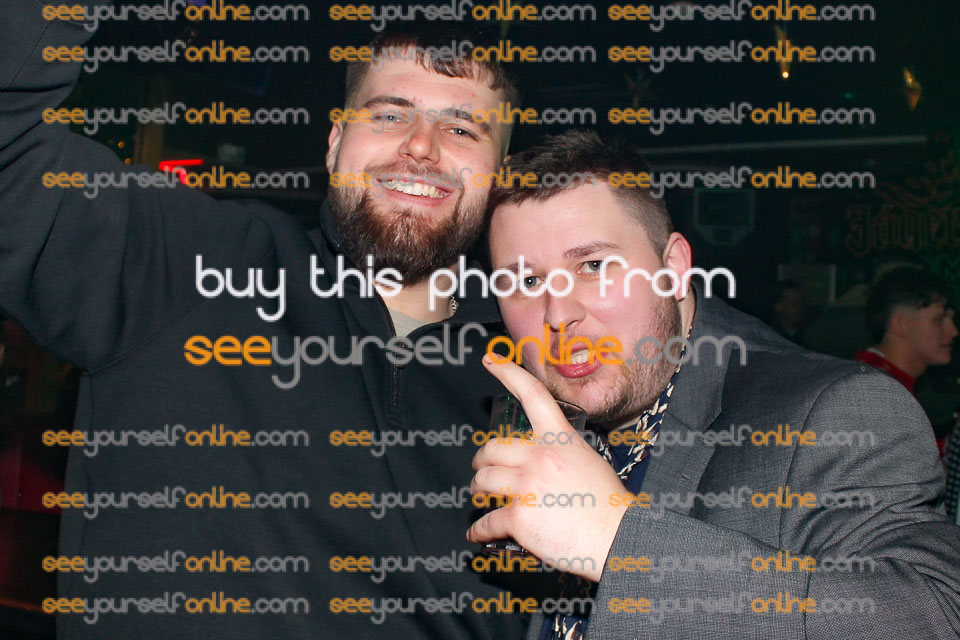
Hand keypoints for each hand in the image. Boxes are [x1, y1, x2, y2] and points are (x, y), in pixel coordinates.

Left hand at [466, 355, 628, 581]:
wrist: (618, 537)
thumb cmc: (607, 505)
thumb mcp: (588, 461)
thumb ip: (561, 454)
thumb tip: (537, 461)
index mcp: (560, 439)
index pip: (532, 395)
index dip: (508, 373)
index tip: (489, 359)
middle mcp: (540, 456)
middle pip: (492, 449)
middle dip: (482, 461)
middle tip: (482, 471)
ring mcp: (527, 485)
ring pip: (484, 481)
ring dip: (478, 491)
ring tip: (481, 498)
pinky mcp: (518, 516)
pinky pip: (486, 521)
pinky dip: (479, 530)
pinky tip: (477, 533)